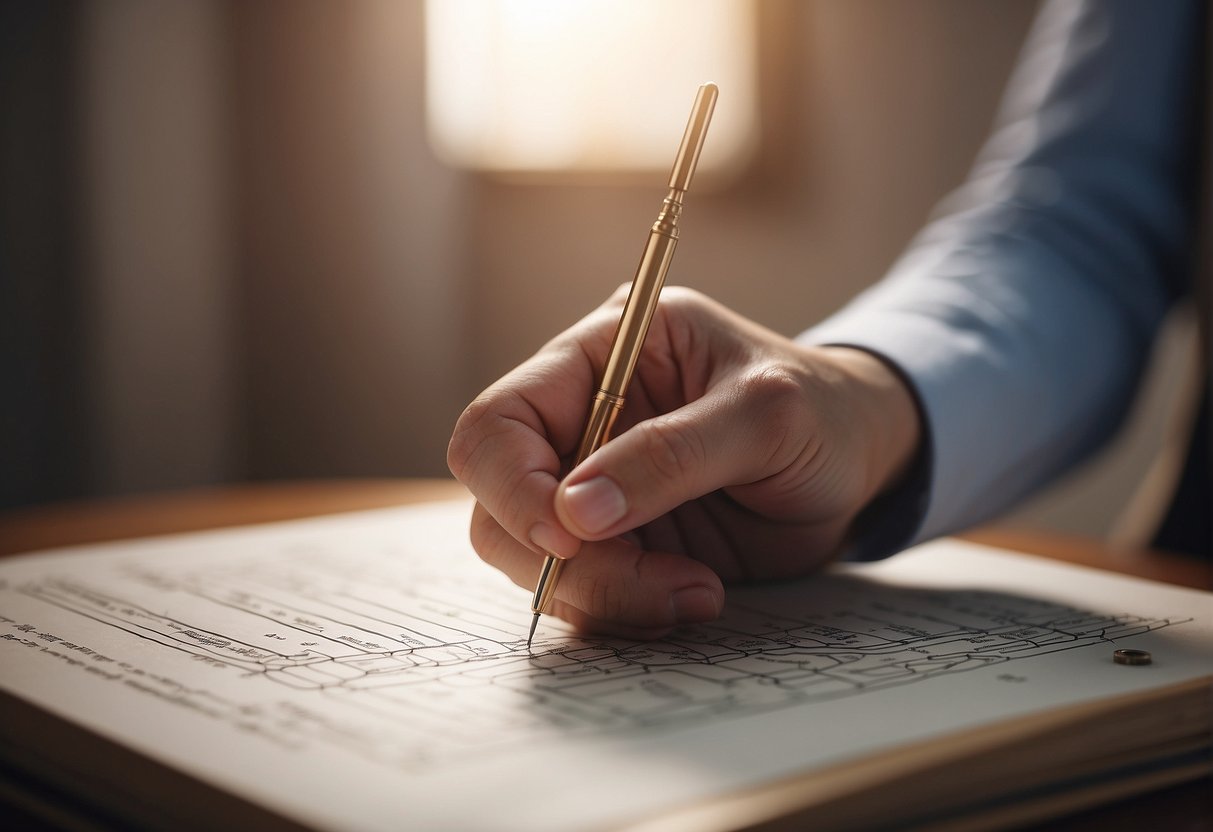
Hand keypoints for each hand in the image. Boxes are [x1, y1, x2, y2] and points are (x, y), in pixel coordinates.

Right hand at [447, 287, 920, 637]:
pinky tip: (695, 594)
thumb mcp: (764, 415)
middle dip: (566, 559)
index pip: (500, 420)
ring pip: (535, 561)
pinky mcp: (617, 544)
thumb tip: (572, 512)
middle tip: (656, 581)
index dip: (512, 484)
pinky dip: (626, 609)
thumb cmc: (820, 411)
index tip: (569, 535)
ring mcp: (592, 488)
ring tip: (696, 590)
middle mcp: (579, 421)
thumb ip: (670, 455)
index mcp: (599, 355)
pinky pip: (582, 593)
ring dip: (604, 592)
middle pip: (500, 503)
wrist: (859, 461)